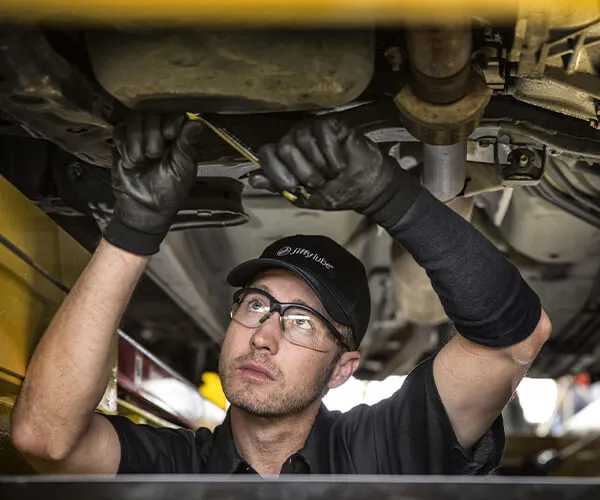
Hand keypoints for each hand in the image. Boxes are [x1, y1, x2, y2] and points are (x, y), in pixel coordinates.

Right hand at [103, 113, 203, 254]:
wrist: (145, 208)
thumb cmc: (170, 191)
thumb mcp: (183, 170)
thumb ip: (187, 145)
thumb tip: (197, 122)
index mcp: (178, 137)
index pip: (174, 112)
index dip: (170, 120)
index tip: (170, 135)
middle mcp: (159, 132)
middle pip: (152, 112)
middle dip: (152, 134)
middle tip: (154, 155)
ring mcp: (139, 136)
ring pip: (133, 119)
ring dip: (136, 141)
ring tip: (141, 161)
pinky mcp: (120, 143)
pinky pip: (118, 131)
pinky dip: (123, 146)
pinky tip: (130, 162)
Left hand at [250, 117, 412, 211]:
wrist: (366, 188)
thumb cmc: (335, 192)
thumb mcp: (304, 197)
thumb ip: (279, 187)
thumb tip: (253, 179)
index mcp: (284, 158)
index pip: (266, 153)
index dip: (276, 171)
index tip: (292, 185)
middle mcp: (295, 140)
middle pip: (284, 147)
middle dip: (303, 171)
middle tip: (319, 181)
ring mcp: (313, 130)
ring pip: (302, 139)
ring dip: (319, 163)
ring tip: (331, 173)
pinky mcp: (332, 124)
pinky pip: (322, 132)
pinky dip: (331, 153)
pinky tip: (340, 163)